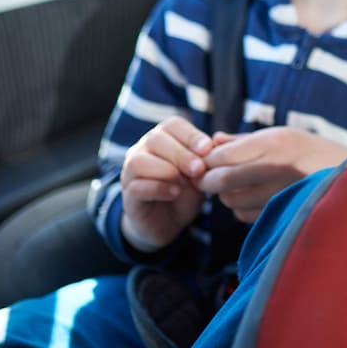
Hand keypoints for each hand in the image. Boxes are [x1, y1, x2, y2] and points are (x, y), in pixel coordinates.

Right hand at [120, 116, 213, 250]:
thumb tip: (218, 140)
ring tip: (186, 182)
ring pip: (140, 161)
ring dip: (167, 170)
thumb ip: (206, 158)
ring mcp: (130, 172)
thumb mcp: (201, 173)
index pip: (172, 125)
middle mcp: (142, 150)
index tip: (208, 149)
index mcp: (163, 138)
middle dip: (181, 153)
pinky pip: (137, 186)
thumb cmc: (186, 191)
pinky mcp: (128, 195)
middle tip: (199, 169)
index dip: (191, 135)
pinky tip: (175, 193)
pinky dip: (158, 188)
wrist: (169, 222)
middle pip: (155, 139)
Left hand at [196, 127, 346, 222]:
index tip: (203, 161)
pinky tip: (252, 197)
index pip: (221, 156)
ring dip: (225, 195)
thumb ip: (243, 140)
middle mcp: (274, 169)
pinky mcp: (279, 214)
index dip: (206, 160)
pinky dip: (240, 208)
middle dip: (208, 180)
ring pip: (230, 200)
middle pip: (221, 180)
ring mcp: (277, 194)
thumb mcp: (281, 134)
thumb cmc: (311, 151)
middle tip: (208, 177)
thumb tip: (212, 141)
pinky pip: (243, 214)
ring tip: (237, 185)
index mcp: (272, 144)